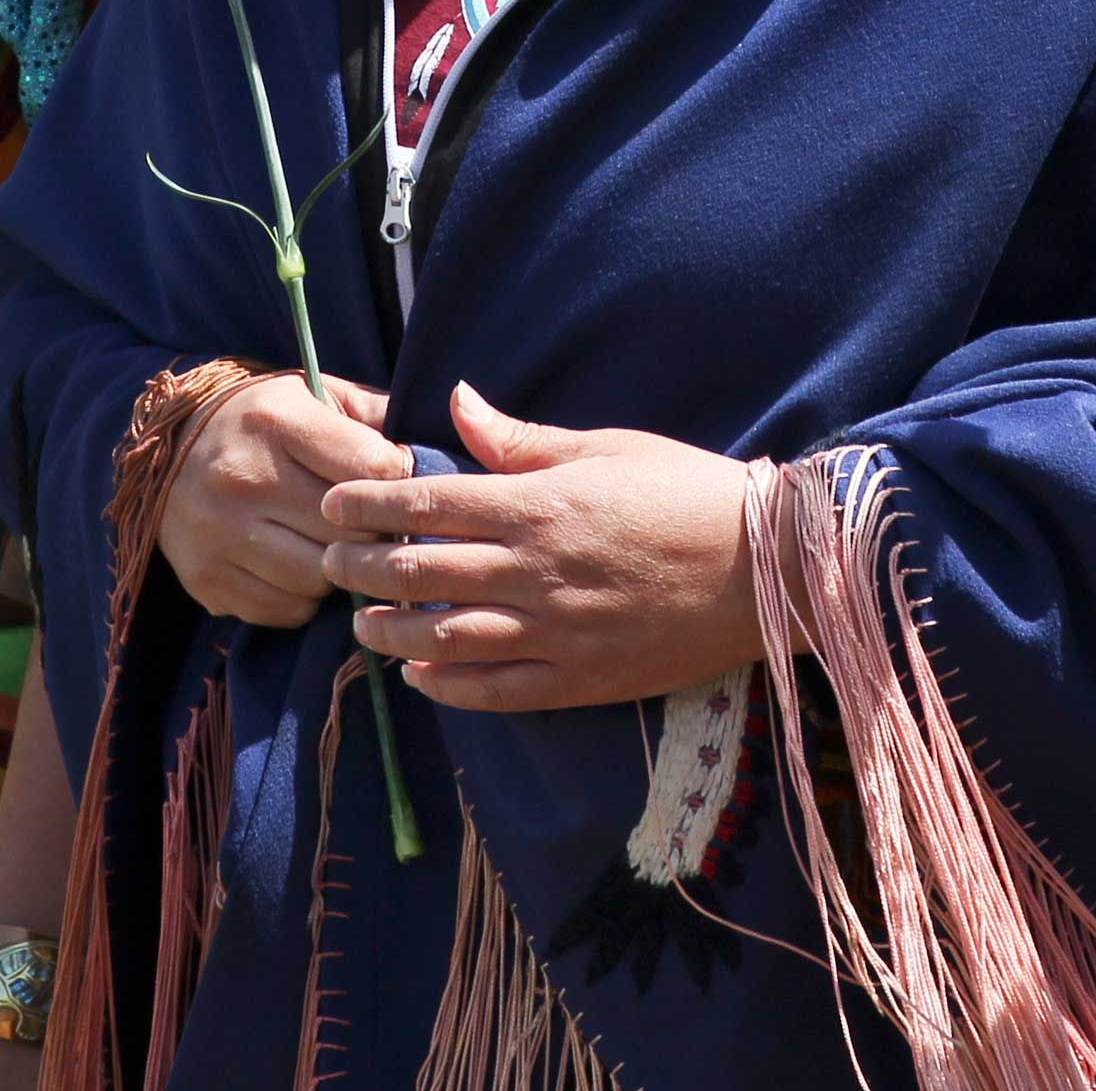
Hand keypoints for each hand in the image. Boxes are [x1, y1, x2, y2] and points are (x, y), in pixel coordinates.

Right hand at [157, 374, 405, 625]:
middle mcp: (243, 479)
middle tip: (378, 526)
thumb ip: (376, 416)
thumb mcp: (317, 393)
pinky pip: (283, 610)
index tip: (398, 480)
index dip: (399, 481)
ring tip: (335, 546)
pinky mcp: (205, 577)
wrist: (170, 443)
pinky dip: (303, 598)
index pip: (372, 470)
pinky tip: (298, 567)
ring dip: (340, 572)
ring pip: (318, 580)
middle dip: (375, 534)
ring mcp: (218, 533)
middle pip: (350, 534)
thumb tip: (437, 452)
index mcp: (278, 423)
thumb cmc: (265, 418)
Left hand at [322, 383, 757, 713]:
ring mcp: (555, 631)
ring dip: (389, 630)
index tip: (336, 503)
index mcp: (541, 504)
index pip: (429, 502)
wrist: (765, 568)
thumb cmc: (688, 492)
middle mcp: (536, 570)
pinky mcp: (578, 679)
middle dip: (361, 566)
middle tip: (331, 561)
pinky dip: (445, 685)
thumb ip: (523, 438)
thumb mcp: (607, 447)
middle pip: (420, 572)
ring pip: (444, 638)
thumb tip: (457, 403)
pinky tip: (419, 675)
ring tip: (362, 622)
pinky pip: (493, 691)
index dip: (370, 504)